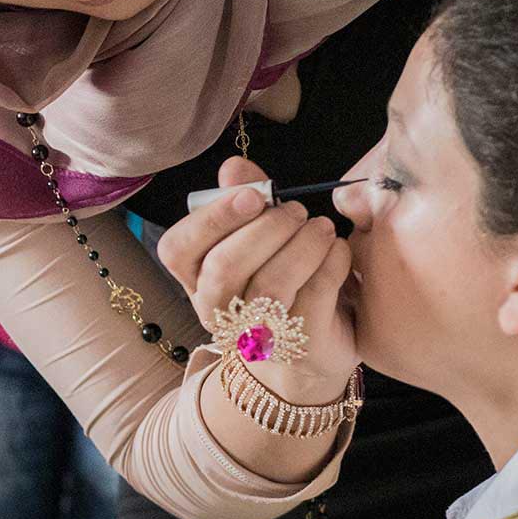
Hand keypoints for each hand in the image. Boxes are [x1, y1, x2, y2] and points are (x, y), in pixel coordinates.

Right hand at [156, 157, 358, 401]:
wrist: (310, 351)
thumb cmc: (280, 282)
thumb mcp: (257, 239)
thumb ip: (245, 199)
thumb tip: (234, 167)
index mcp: (195, 279)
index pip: (178, 249)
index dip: (212, 218)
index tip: (254, 195)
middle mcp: (215, 309)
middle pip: (225, 266)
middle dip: (267, 229)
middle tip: (297, 211)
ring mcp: (255, 333)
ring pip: (271, 284)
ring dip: (302, 245)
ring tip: (322, 228)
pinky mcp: (297, 346)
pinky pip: (313, 297)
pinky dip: (330, 264)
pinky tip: (339, 251)